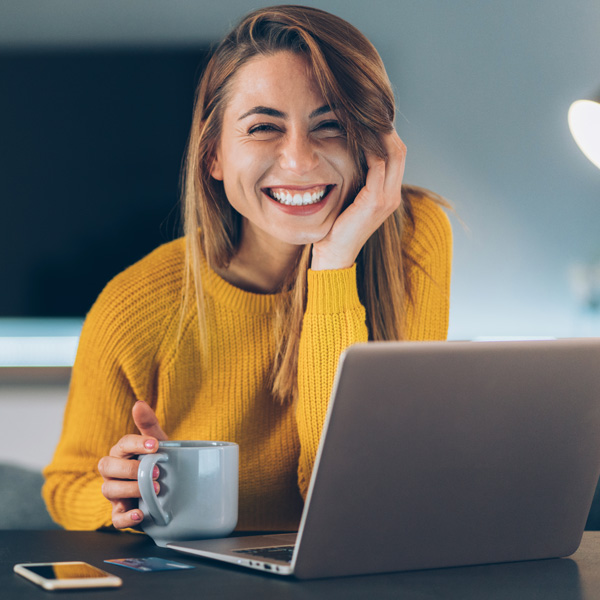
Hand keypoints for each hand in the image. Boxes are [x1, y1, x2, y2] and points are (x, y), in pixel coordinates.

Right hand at [98, 401, 167, 528]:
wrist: (168, 486)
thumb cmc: (157, 461)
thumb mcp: (157, 442)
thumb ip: (148, 424)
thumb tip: (138, 403)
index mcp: (121, 452)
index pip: (122, 444)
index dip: (138, 444)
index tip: (156, 445)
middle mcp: (113, 472)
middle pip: (107, 467)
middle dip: (130, 469)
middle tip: (156, 472)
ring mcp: (115, 493)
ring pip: (109, 490)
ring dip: (131, 489)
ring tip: (154, 490)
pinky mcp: (121, 512)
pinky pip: (115, 518)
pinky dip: (126, 518)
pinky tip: (141, 514)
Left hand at [311, 130, 405, 269]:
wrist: (334, 254)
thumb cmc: (336, 228)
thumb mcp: (349, 200)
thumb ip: (355, 182)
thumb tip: (345, 157)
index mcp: (389, 194)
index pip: (396, 155)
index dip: (385, 135)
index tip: (368, 118)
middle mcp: (393, 195)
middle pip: (399, 150)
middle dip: (385, 129)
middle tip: (367, 111)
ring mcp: (387, 199)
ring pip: (393, 154)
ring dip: (378, 134)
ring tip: (363, 118)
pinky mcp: (375, 202)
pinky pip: (378, 166)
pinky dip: (370, 149)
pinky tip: (356, 137)